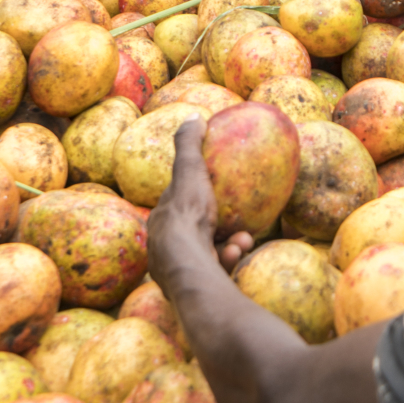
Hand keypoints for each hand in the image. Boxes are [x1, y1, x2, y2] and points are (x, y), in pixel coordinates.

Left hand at [147, 120, 252, 297]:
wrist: (188, 266)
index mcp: (160, 221)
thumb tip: (193, 116)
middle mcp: (163, 247)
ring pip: (209, 251)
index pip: (176, 204)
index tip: (213, 193)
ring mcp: (176, 270)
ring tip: (243, 240)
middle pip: (195, 230)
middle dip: (220, 224)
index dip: (195, 196)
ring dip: (230, 242)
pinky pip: (215, 270)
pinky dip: (227, 259)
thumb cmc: (187, 215)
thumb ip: (190, 145)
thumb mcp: (190, 171)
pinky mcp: (191, 287)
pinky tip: (235, 253)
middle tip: (238, 222)